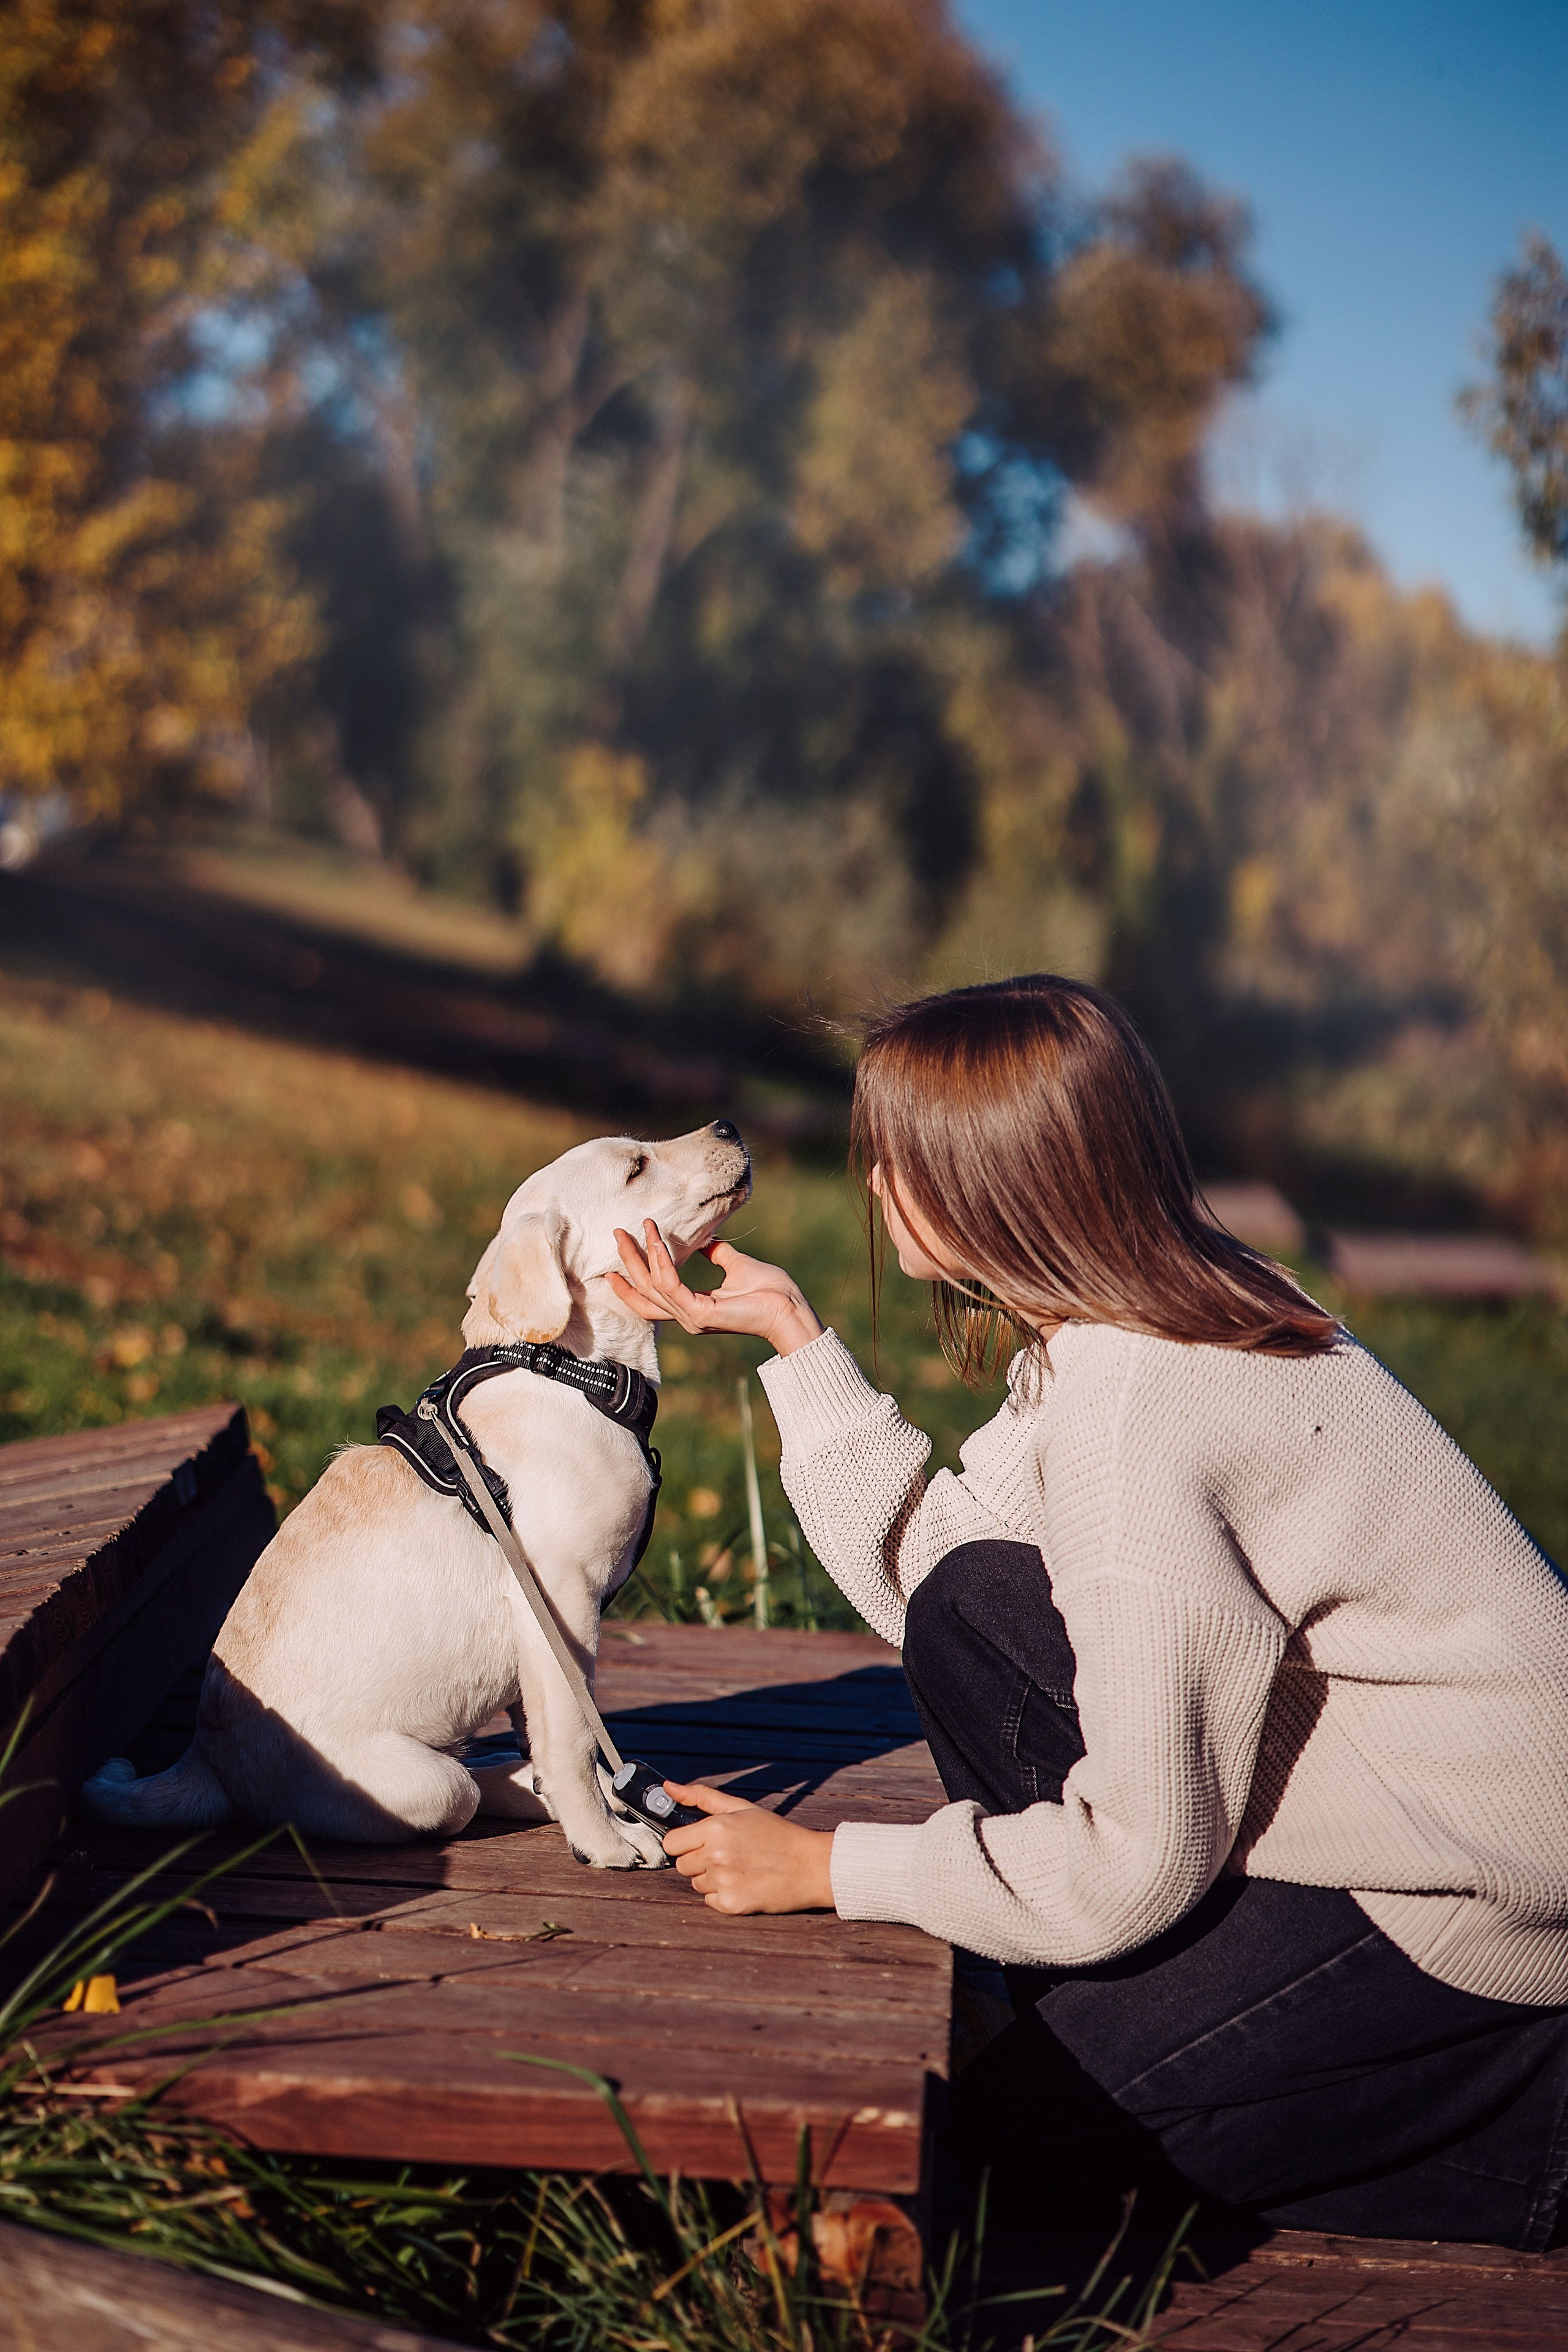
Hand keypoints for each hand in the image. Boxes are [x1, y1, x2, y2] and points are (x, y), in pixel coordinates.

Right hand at [608, 1222, 824, 1356]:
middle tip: (617, 1234)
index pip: (652, 1301)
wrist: (790, 1307)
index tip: (612, 1267)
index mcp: (693, 1309)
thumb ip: (717, 1254)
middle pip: (645, 1291)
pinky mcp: (700, 1314)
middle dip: (629, 1262)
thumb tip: (706, 1239)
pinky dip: (663, 1262)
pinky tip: (658, 1241)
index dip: (630, 1285)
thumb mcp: (736, 1265)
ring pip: (654, 1285)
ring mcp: (691, 1318)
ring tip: (642, 1227)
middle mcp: (687, 1317)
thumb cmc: (770, 1290)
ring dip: (645, 1254)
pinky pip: (671, 1285)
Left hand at [660, 1781, 835, 1913]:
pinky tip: (744, 1884)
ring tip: (739, 1868)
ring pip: (696, 1884)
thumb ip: (701, 1797)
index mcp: (716, 1828)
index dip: (683, 1842)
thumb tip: (669, 1786)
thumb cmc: (777, 1834)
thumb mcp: (742, 1807)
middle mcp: (715, 1855)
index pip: (671, 1843)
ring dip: (711, 1878)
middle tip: (726, 1854)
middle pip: (681, 1865)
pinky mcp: (732, 1905)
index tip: (698, 1842)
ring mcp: (723, 1882)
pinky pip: (710, 1901)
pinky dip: (723, 1895)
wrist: (811, 1866)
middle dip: (698, 1860)